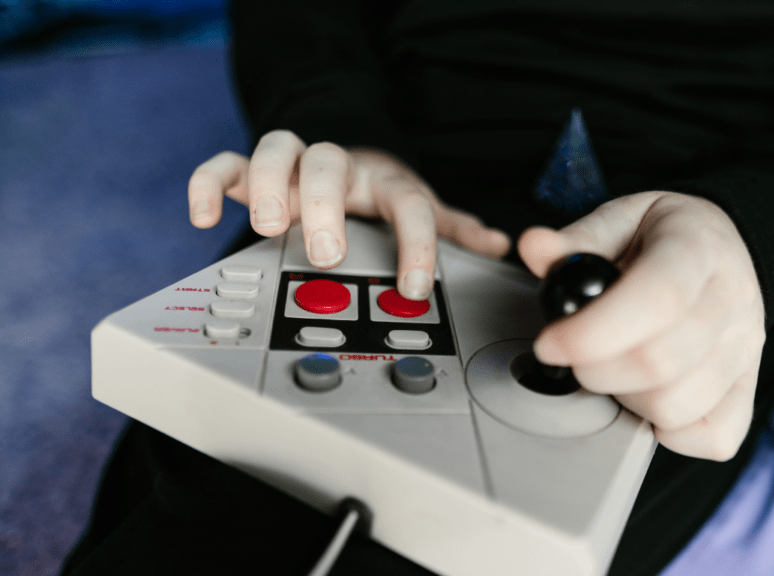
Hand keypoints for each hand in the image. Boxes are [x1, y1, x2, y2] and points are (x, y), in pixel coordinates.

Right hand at [187, 130, 510, 298]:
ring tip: (268, 226)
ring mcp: (293, 167)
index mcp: (386, 181)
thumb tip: (496, 244)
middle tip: (327, 253)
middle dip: (327, 206)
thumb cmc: (378, 191)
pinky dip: (208, 184)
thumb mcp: (418, 210)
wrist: (338, 161)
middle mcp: (339, 167)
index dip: (417, 243)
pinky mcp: (250, 172)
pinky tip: (203, 218)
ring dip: (269, 183)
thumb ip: (453, 229)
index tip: (415, 287)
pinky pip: (224, 164)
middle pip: (331, 162)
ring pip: (277, 148)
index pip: (410, 203)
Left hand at [519, 191, 765, 459]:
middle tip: (577, 353)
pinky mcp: (749, 387)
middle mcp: (732, 301)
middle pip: (660, 362)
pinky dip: (671, 433)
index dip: (593, 332)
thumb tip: (534, 248)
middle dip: (596, 370)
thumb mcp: (621, 218)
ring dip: (628, 398)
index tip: (550, 343)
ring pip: (677, 406)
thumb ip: (576, 239)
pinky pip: (714, 437)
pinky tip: (649, 397)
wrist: (724, 247)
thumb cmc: (666, 236)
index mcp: (699, 249)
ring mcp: (746, 350)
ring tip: (617, 367)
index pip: (657, 300)